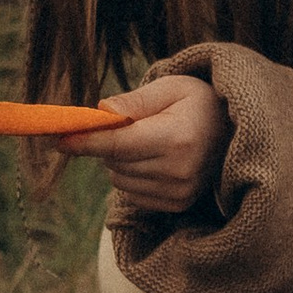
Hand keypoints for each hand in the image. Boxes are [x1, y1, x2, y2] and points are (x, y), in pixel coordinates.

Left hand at [64, 72, 231, 219]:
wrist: (234, 133)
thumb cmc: (198, 102)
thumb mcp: (170, 87)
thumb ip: (134, 101)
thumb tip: (101, 114)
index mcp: (177, 138)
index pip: (118, 145)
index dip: (85, 142)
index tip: (59, 139)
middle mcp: (179, 171)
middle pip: (114, 162)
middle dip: (108, 144)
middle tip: (129, 125)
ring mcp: (179, 193)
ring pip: (119, 180)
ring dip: (120, 161)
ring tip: (147, 142)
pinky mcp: (177, 205)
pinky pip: (132, 194)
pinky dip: (132, 176)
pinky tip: (154, 161)